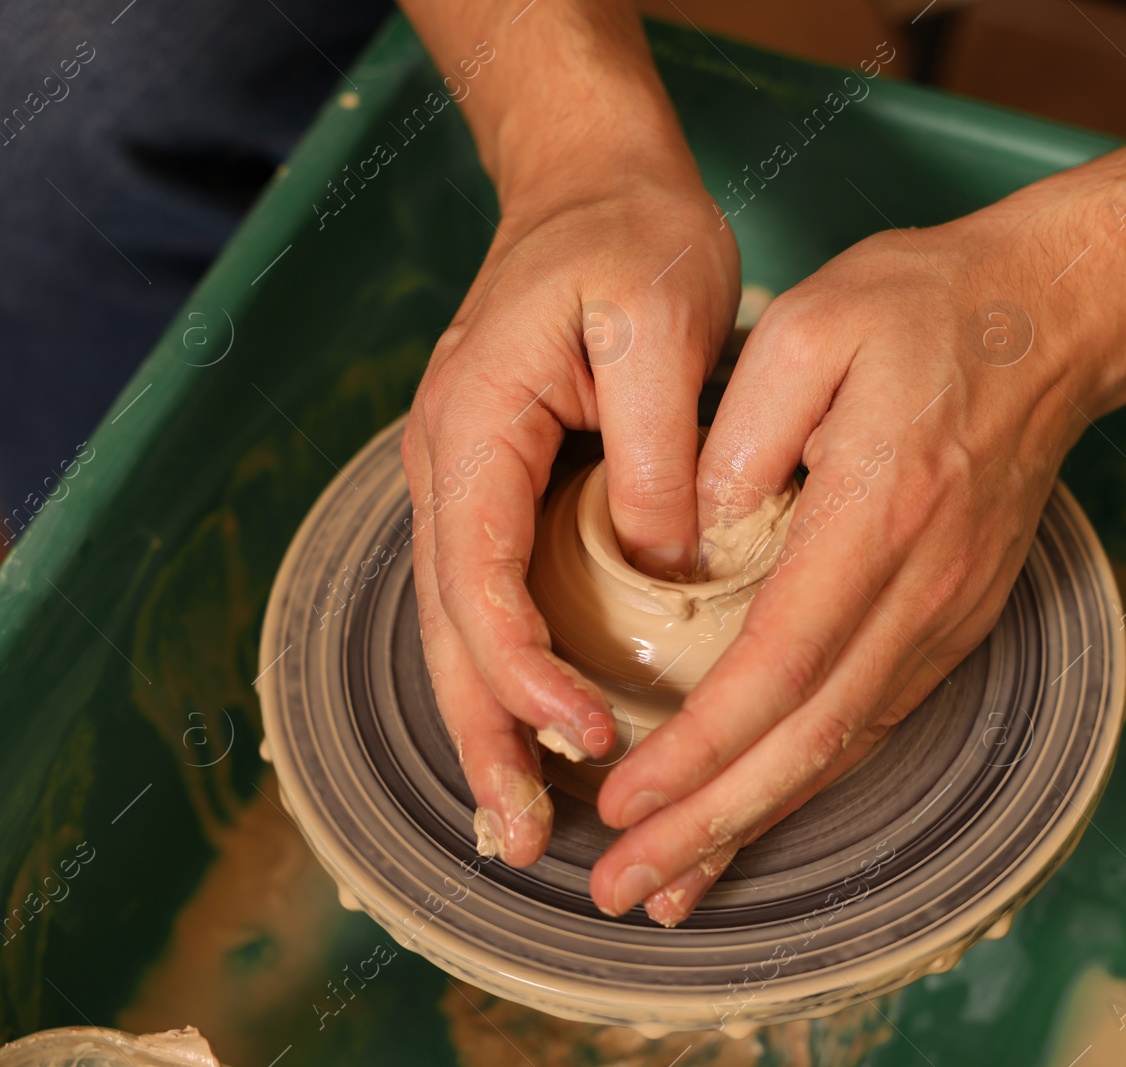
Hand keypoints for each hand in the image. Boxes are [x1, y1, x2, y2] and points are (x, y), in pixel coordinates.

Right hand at [402, 155, 739, 866]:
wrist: (594, 187)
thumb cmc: (630, 241)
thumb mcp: (655, 325)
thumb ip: (658, 449)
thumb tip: (662, 562)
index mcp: (476, 426)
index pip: (479, 579)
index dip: (525, 672)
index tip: (590, 735)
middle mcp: (451, 464)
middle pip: (448, 627)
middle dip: (484, 736)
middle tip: (527, 839)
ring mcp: (469, 479)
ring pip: (460, 625)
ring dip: (488, 723)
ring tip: (522, 819)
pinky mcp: (504, 488)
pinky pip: (493, 597)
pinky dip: (509, 673)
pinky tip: (542, 727)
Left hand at [588, 200, 1125, 922]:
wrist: (1054, 321)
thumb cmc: (926, 309)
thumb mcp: (813, 325)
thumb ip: (739, 428)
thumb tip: (689, 535)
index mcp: (880, 515)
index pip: (779, 665)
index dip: (698, 749)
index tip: (622, 802)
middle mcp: (925, 588)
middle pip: (811, 741)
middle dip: (710, 826)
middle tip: (622, 891)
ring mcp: (950, 613)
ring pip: (845, 749)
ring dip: (754, 824)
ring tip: (671, 886)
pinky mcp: (954, 619)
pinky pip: (873, 721)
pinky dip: (805, 782)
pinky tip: (754, 813)